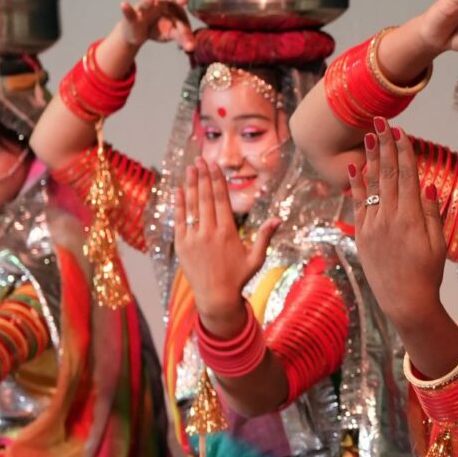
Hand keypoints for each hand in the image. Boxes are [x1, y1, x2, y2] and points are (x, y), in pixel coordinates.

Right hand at [117, 0, 197, 53]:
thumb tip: (192, 47)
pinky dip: (126, 9)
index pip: (180, 6)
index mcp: (171, 3)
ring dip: (148, 1)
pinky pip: (129, 12)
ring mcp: (144, 8)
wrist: (138, 35)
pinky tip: (124, 4)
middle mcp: (157, 1)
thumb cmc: (159, 28)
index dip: (184, 6)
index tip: (187, 0)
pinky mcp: (132, 17)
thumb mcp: (172, 33)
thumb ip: (184, 38)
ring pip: (146, 3)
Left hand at [171, 159, 275, 337]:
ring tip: (190, 168)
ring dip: (191, 185)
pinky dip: (179, 204)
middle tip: (201, 160)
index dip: (217, 181)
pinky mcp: (182, 245)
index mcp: (228, 233)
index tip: (214, 166)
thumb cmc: (238, 278)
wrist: (215, 297)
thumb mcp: (256, 258)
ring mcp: (193, 238)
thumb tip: (278, 219)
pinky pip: (179, 220)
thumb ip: (265, 237)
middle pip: (206, 198)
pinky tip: (179, 190)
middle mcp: (209, 232)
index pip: (221, 200)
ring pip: (192, 206)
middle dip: (203, 177)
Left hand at [347, 130, 451, 333]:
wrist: (405, 301)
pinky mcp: (362, 235)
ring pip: (372, 184)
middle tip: (380, 122)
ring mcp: (373, 226)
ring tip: (367, 135)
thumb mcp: (438, 243)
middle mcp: (389, 218)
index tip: (400, 132)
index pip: (407, 176)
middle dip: (384, 145)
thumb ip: (430, 212)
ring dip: (370, 157)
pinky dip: (356, 184)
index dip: (403, 152)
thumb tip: (426, 184)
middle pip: (387, 173)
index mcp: (411, 218)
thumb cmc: (427, 273)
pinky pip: (359, 203)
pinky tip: (355, 166)